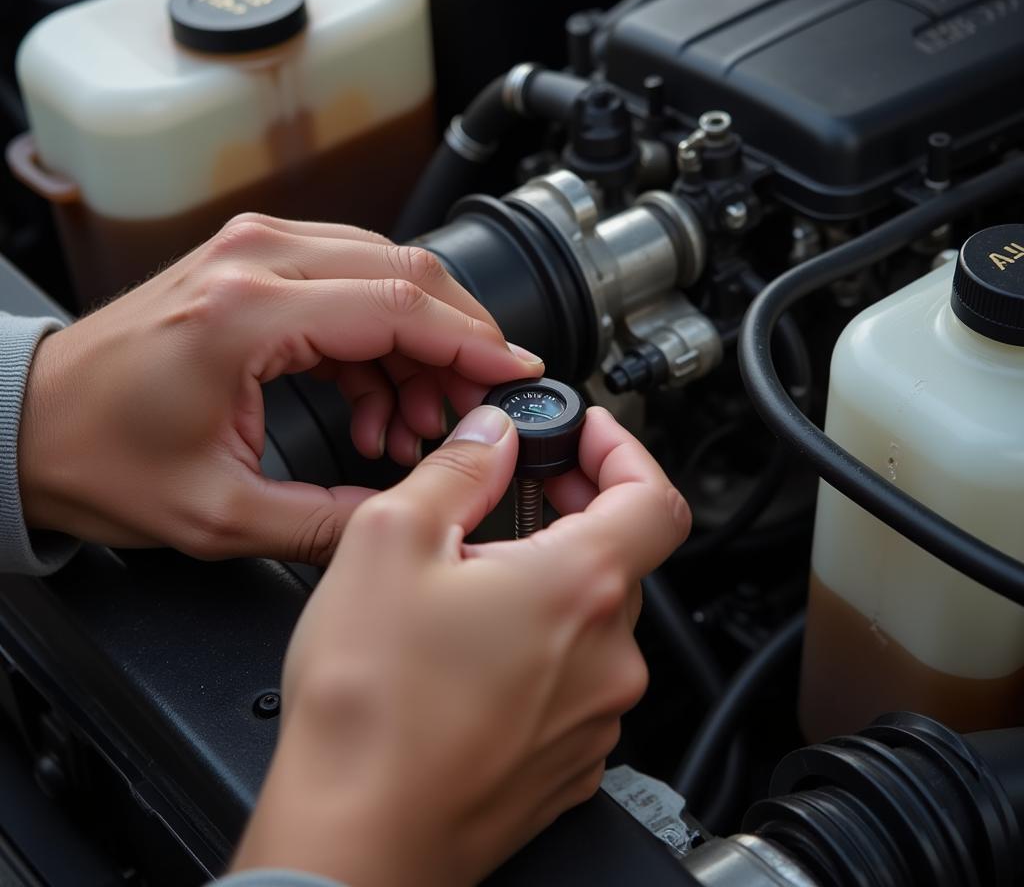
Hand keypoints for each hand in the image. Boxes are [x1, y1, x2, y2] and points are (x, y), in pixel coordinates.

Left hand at [17, 214, 542, 561]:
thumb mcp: (223, 514)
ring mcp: (254, 253)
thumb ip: (332, 521)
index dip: (474, 344)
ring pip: (385, 274)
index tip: (517, 374)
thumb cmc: (100, 458)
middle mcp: (256, 262)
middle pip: (407, 274)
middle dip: (458, 344)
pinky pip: (350, 285)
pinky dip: (380, 340)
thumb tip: (410, 512)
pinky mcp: (253, 265)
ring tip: (411, 426)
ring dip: (419, 347)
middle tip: (471, 411)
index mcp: (247, 314)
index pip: (401, 306)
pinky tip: (376, 404)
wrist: (30, 425)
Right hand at [231, 405, 689, 886]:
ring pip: (592, 620)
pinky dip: (540, 647)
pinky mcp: (569, 761)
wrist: (355, 844)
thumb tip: (490, 437)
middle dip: (571, 512)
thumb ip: (457, 469)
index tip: (584, 437)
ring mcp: (594, 718)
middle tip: (509, 499)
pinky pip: (574, 681)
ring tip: (472, 582)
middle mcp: (608, 658)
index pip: (655, 496)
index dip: (624, 449)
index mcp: (580, 588)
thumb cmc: (370, 710)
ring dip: (547, 583)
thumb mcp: (390, 541)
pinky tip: (473, 653)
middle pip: (620, 555)